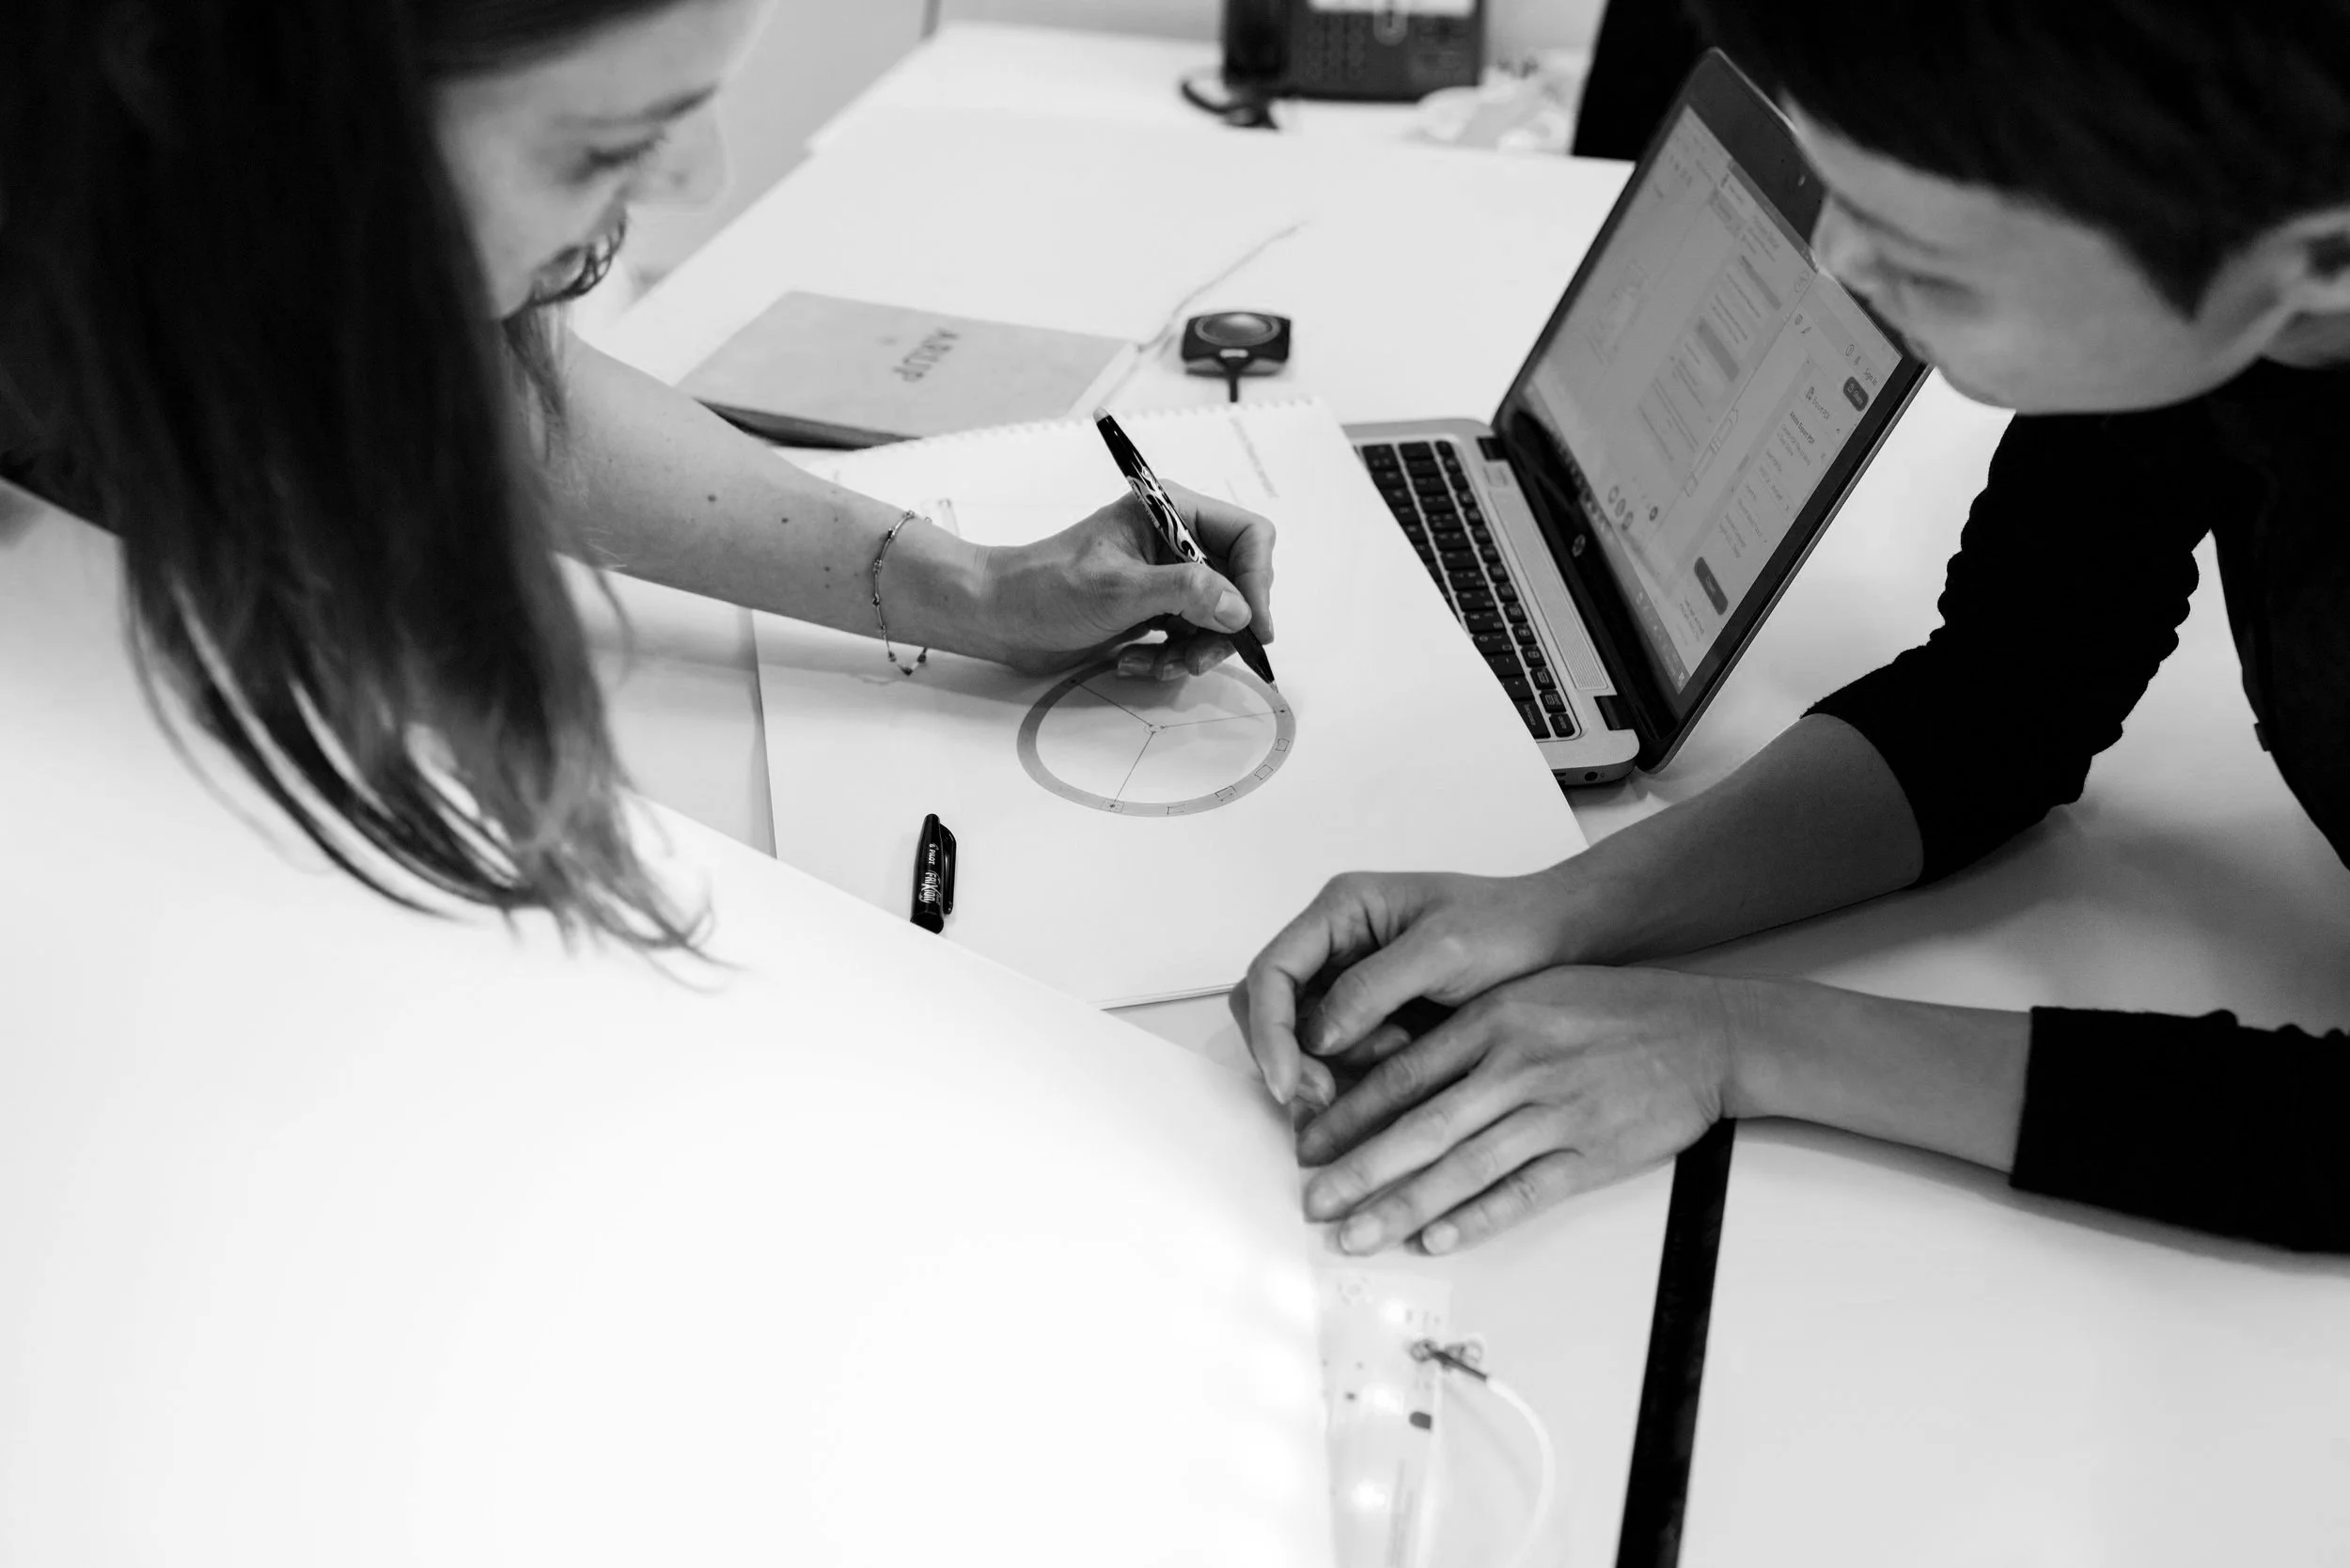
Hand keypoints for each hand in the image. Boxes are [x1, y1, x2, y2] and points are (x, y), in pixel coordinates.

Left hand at [973, 483, 1275, 677]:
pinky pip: (1188, 639)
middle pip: (1237, 584)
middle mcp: (1174, 543)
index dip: (1257, 581)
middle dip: (1223, 627)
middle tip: (1197, 657)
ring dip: (1194, 650)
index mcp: (1170, 513)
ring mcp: (1165, 579)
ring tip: (1158, 665)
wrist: (998, 617)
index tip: (1253, 626)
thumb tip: (1239, 608)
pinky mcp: (1153, 611)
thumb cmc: (1045, 587)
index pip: (1247, 535)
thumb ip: (1186, 593)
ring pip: (1216, 620)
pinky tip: (1135, 663)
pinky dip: (1170, 659)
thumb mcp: (1118, 589)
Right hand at [1231, 867, 1595, 1110]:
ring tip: (1395, 1058)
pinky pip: (1338, 1054)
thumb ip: (1372, 987)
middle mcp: (1336, 943)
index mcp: (1342, 910)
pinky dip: (1354, 1074)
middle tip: (1324, 1097)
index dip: (1269, 1030)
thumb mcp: (1443, 950)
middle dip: (1288, 1056)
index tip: (1288, 1082)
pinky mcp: (1372, 1016)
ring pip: (1300, 1039)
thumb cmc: (1509, 928)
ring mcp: (1351, 981)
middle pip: (1270, 1007)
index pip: (1272, 971)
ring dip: (1330, 1066)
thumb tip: (1318, 1035)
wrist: (1557, 944)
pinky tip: (1399, 1066)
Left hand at [1294, 966, 1742, 1255]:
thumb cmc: (1613, 1009)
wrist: (1704, 1031)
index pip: (1403, 1073)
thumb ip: (1465, 1030)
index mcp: (1493, 1020)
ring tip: (1355, 1236)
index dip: (1349, 1113)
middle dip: (1359, 1169)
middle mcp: (1516, 1065)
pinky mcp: (1590, 1154)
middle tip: (1313, 1200)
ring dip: (1403, 1207)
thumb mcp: (1529, 994)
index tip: (1307, 1141)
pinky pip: (1523, 1193)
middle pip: (1420, 1127)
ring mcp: (1554, 1112)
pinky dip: (1477, 1218)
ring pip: (1462, 1167)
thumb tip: (1391, 1070)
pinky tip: (1437, 1240)